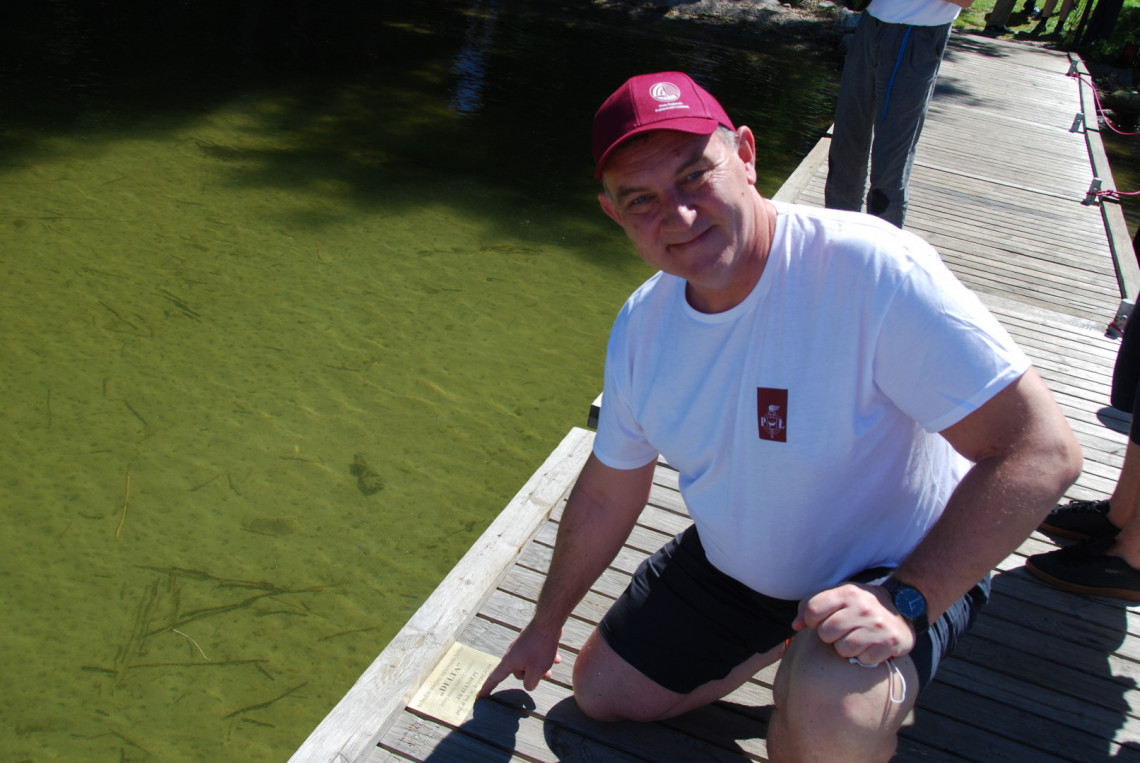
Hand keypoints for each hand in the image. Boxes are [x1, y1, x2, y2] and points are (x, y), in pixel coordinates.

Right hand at [478, 624, 562, 696]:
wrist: (547, 623)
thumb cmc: (540, 649)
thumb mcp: (536, 671)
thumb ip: (530, 683)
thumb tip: (529, 684)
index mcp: (509, 662)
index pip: (495, 678)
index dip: (488, 688)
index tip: (480, 696)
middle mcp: (512, 654)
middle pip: (518, 672)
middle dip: (531, 675)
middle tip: (546, 674)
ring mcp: (521, 646)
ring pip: (529, 663)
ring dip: (540, 667)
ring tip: (552, 665)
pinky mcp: (530, 641)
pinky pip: (535, 654)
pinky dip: (544, 658)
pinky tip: (556, 658)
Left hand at [792, 583, 914, 666]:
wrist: (905, 607)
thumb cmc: (861, 605)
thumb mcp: (838, 596)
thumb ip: (812, 605)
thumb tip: (795, 625)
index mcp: (847, 592)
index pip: (813, 610)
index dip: (812, 620)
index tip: (821, 621)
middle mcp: (862, 607)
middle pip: (825, 633)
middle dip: (830, 636)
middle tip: (843, 631)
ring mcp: (877, 626)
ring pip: (842, 649)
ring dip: (847, 648)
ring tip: (857, 638)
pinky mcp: (889, 643)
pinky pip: (862, 660)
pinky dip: (864, 657)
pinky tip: (870, 646)